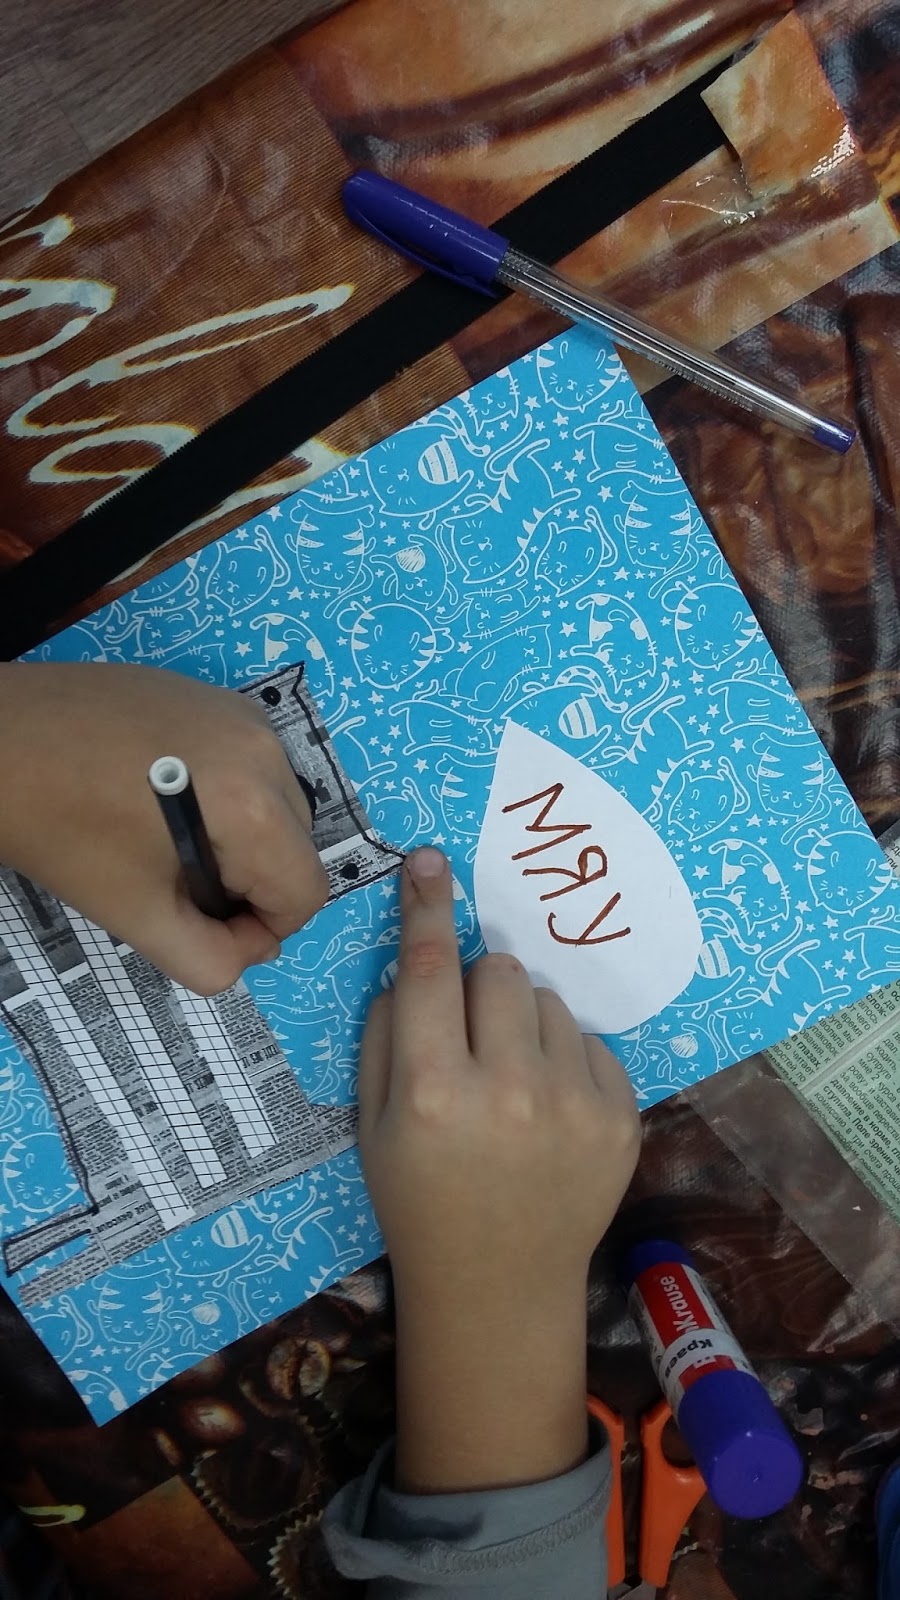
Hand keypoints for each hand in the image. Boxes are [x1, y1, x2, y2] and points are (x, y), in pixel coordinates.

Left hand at [0, 662, 328, 993]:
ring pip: (277, 806)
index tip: (198, 924)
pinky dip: (226, 796)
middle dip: (248, 883)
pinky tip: (162, 796)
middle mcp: (266, 747)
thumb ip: (210, 961)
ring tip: (166, 839)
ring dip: (239, 840)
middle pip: (296, 848)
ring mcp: (243, 712)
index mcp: (252, 805)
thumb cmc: (61, 831)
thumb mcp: (136, 916)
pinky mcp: (217, 694)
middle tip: (173, 885)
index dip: (260, 930)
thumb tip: (249, 948)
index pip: (304, 893)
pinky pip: (252, 765)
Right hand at [358, 845, 640, 1493]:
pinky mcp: (622, 1117)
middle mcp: (509, 1090)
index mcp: (434, 1091)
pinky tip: (547, 1110)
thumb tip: (418, 961)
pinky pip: (590, 1041)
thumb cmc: (420, 1200)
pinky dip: (565, 1060)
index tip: (431, 861)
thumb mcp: (373, 1123)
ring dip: (525, 1023)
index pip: (431, 969)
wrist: (499, 1285)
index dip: (428, 908)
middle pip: (501, 972)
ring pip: (550, 1000)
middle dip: (481, 989)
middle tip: (470, 1039)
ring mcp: (574, 1103)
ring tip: (511, 1083)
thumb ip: (386, 1035)